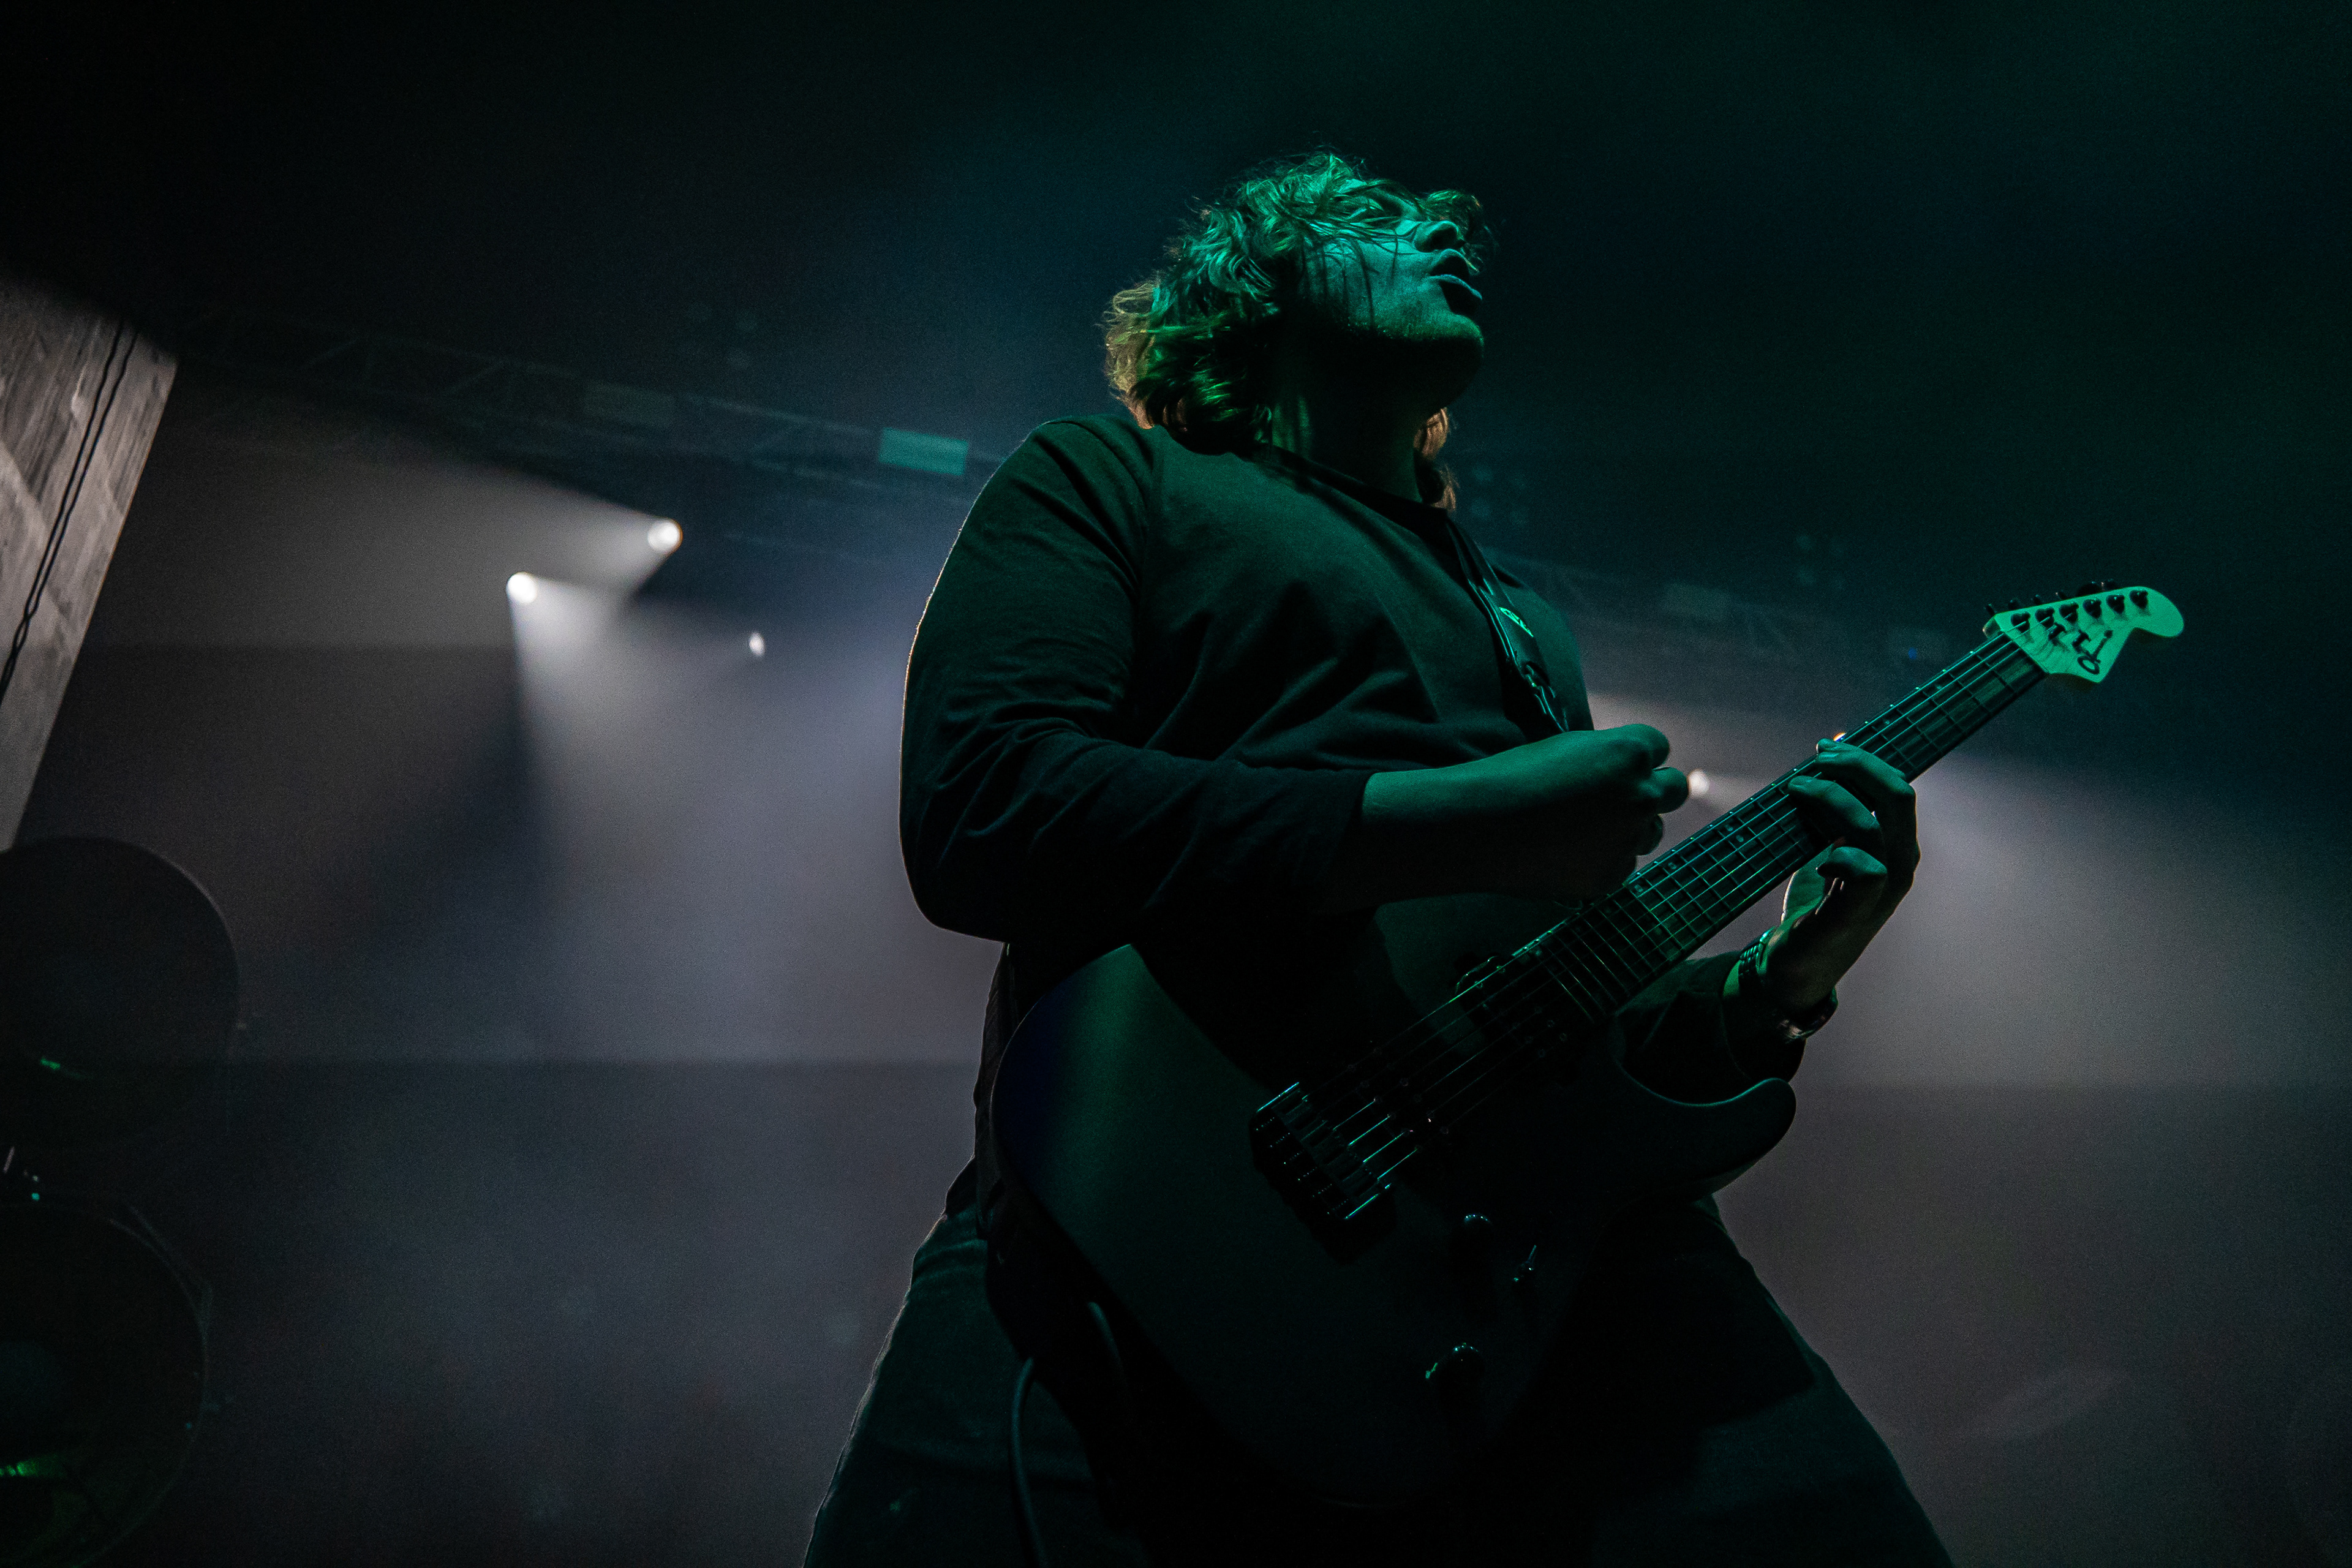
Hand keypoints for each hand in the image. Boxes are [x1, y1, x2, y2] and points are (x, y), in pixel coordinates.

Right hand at [1326, 725, 1689, 909]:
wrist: (1478, 828)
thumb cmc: (1510, 778)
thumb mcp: (1565, 749)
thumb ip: (1605, 757)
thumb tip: (1623, 772)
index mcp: (1629, 753)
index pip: (1658, 746)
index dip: (1634, 755)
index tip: (1612, 764)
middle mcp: (1641, 796)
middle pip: (1672, 790)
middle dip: (1651, 790)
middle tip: (1617, 797)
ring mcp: (1628, 840)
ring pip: (1649, 832)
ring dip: (1629, 827)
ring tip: (1584, 828)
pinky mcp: (1610, 877)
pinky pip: (1622, 864)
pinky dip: (1603, 860)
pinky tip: (1566, 854)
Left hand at [1752, 739, 1919, 1009]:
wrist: (1801, 961)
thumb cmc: (1818, 899)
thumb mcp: (1828, 844)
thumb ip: (1834, 808)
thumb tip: (1828, 750)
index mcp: (1897, 844)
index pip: (1897, 786)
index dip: (1865, 759)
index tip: (1825, 746)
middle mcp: (1899, 864)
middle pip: (1897, 796)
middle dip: (1856, 767)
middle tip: (1814, 760)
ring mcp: (1883, 890)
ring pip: (1873, 825)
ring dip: (1832, 799)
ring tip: (1797, 792)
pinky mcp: (1856, 912)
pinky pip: (1864, 871)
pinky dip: (1839, 855)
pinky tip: (1816, 859)